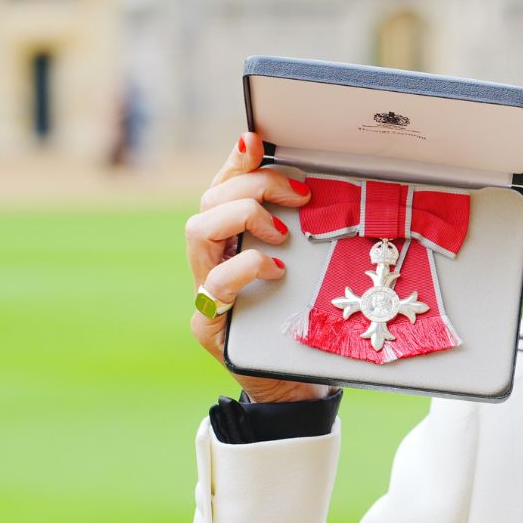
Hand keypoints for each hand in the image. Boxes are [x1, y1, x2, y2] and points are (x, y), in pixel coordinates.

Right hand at [186, 132, 328, 403]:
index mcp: (234, 240)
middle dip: (253, 187)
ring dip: (241, 219)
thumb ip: (309, 234)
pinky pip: (214, 287)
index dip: (236, 161)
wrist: (297, 384)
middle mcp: (211, 260)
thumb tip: (326, 188)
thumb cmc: (305, 319)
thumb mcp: (312, 268)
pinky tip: (274, 269)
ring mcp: (206, 292)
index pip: (223, 187)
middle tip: (299, 196)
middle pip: (209, 201)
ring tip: (282, 235)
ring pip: (197, 233)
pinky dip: (245, 268)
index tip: (256, 139)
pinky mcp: (210, 324)